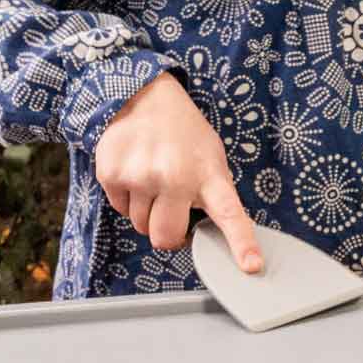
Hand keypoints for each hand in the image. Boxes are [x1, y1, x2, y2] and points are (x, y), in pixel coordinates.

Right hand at [93, 74, 261, 266]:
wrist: (143, 96)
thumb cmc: (183, 134)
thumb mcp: (212, 158)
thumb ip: (213, 193)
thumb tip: (216, 232)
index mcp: (210, 176)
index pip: (230, 215)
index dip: (242, 244)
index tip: (251, 266)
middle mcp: (176, 178)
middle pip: (166, 237)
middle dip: (168, 235)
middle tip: (171, 216)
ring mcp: (141, 177)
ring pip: (140, 225)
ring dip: (147, 213)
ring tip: (154, 182)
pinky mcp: (112, 174)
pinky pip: (120, 208)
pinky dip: (127, 198)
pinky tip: (135, 173)